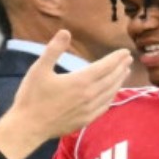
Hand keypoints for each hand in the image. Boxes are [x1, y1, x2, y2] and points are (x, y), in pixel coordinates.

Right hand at [0, 30, 131, 158]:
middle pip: (111, 79)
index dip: (116, 58)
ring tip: (125, 72)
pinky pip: (104, 107)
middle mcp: (89, 95)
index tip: (125, 51)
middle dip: (121, 67)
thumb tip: (65, 32)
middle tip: (129, 58)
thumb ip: (54, 49)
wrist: (29, 126)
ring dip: (119, 81)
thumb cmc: (32, 96)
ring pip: (110, 93)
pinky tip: (112, 94)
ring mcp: (89, 109)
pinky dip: (111, 97)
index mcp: (80, 81)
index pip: (105, 66)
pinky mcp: (86, 120)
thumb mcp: (39, 68)